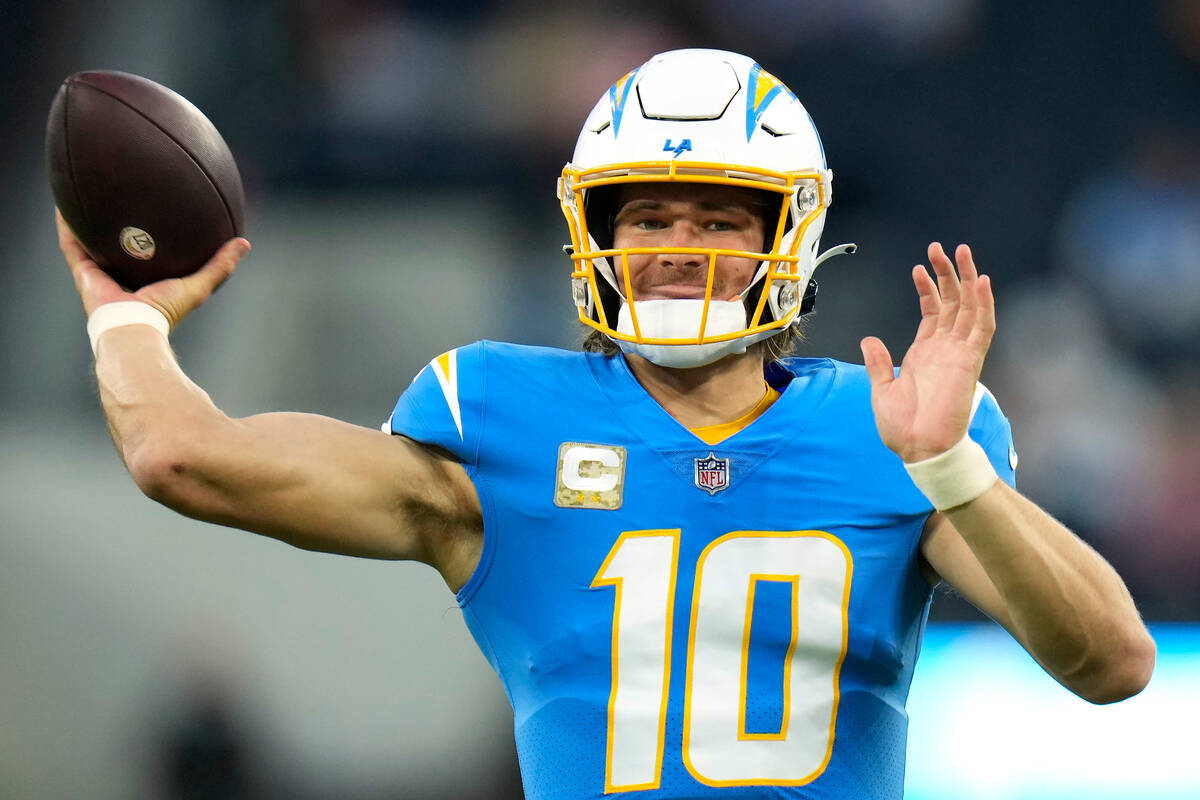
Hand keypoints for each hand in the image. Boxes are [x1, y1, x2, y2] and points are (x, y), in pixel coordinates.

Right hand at [57, 209, 250, 328]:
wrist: (134, 327)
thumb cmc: (166, 311)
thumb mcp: (199, 284)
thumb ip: (220, 265)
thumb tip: (244, 243)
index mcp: (147, 280)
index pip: (148, 254)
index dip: (150, 235)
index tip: (155, 211)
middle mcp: (121, 275)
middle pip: (117, 245)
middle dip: (116, 223)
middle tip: (118, 195)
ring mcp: (100, 274)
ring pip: (89, 241)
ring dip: (86, 220)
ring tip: (85, 192)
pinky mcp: (83, 273)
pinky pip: (71, 244)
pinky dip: (66, 226)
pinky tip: (63, 204)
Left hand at [860, 242, 995, 462]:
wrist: (919, 449)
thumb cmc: (903, 428)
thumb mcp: (881, 390)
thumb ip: (878, 363)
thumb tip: (868, 339)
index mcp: (924, 353)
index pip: (931, 312)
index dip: (927, 288)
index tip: (918, 268)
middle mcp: (944, 349)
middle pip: (952, 302)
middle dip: (948, 273)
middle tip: (942, 247)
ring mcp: (959, 353)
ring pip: (969, 307)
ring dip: (967, 280)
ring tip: (962, 253)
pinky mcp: (970, 361)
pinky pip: (982, 328)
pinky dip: (984, 304)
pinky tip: (982, 281)